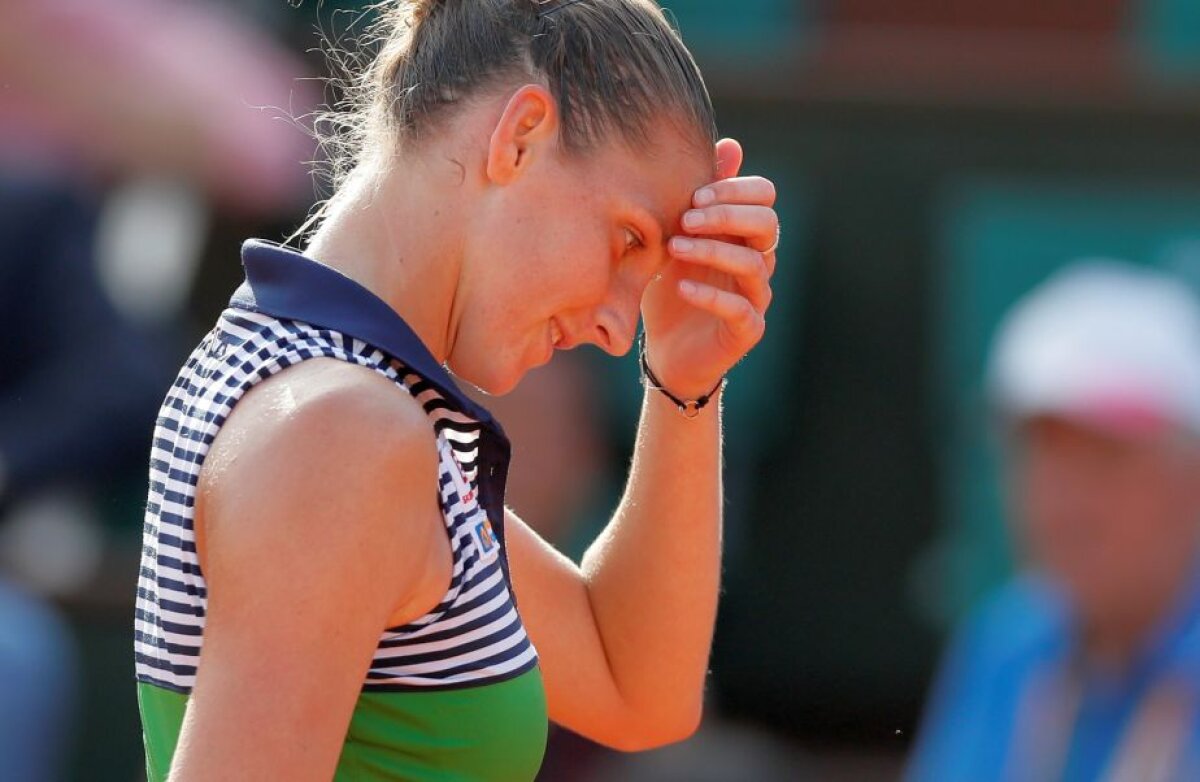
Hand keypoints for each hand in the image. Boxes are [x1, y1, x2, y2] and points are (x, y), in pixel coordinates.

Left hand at [640, 138, 778, 398]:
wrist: (667, 351)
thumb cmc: (671, 288)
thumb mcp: (675, 239)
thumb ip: (698, 199)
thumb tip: (729, 144)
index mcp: (745, 234)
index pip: (764, 197)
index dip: (735, 190)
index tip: (695, 196)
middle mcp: (759, 261)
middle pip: (768, 224)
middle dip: (727, 216)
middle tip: (686, 218)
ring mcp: (757, 296)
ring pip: (754, 263)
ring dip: (713, 250)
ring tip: (676, 247)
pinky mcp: (748, 330)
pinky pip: (741, 309)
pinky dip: (711, 295)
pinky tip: (681, 287)